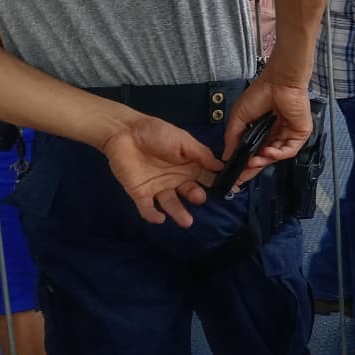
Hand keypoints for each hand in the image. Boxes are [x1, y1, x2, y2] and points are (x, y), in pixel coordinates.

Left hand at [100, 115, 221, 227]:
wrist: (124, 132)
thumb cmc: (156, 132)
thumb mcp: (183, 140)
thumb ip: (201, 154)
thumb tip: (221, 166)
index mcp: (189, 165)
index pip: (206, 177)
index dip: (218, 183)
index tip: (230, 190)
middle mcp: (176, 179)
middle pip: (190, 192)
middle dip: (197, 197)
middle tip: (199, 198)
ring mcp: (158, 188)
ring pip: (171, 204)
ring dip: (179, 213)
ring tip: (187, 221)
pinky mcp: (140, 194)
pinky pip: (147, 209)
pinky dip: (153, 216)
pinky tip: (160, 218)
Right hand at [223, 75, 314, 185]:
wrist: (279, 81)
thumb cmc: (260, 93)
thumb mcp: (239, 117)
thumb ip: (233, 138)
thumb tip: (227, 156)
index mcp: (263, 130)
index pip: (255, 152)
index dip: (245, 164)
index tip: (236, 175)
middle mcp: (276, 133)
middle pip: (266, 156)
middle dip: (254, 166)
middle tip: (244, 173)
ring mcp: (289, 134)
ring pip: (277, 155)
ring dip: (264, 160)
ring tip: (254, 161)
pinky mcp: (300, 133)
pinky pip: (290, 149)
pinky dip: (279, 154)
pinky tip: (268, 152)